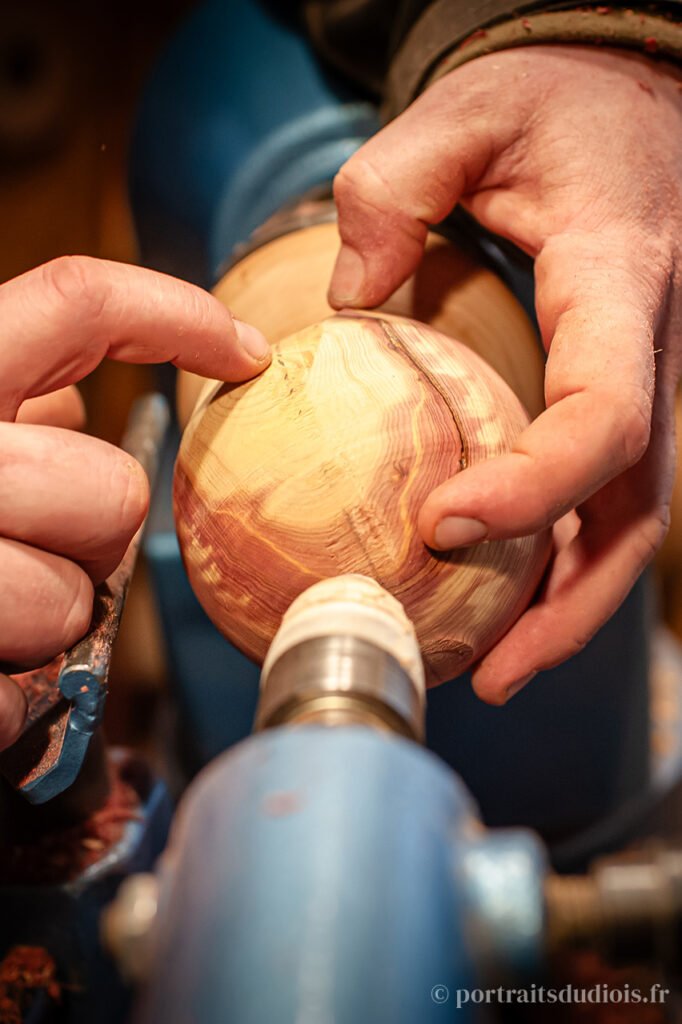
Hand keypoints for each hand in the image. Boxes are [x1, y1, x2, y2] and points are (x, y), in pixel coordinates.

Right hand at [0, 256, 268, 747]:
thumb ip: (9, 408)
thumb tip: (72, 399)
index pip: (74, 304)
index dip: (177, 314)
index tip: (247, 352)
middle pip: (114, 489)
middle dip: (95, 531)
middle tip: (39, 542)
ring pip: (73, 598)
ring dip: (50, 618)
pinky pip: (25, 691)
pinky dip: (17, 693)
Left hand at [328, 46, 681, 702]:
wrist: (629, 108)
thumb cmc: (560, 108)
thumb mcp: (474, 110)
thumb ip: (399, 183)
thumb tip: (350, 294)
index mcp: (621, 287)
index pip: (603, 414)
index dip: (536, 485)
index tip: (442, 524)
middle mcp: (650, 354)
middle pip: (636, 507)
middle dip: (571, 603)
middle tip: (490, 671)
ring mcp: (641, 385)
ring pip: (628, 521)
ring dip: (567, 605)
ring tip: (492, 668)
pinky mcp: (613, 397)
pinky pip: (598, 495)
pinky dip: (556, 558)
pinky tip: (497, 596)